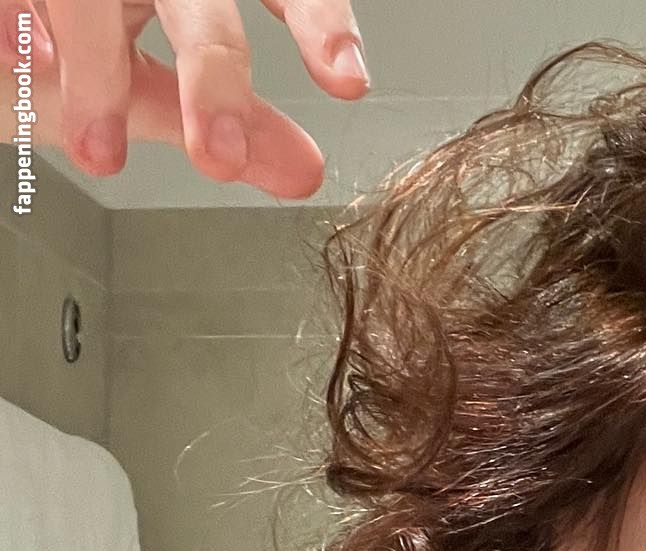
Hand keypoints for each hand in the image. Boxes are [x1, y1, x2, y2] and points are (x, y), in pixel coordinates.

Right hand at [2, 0, 369, 199]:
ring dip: (98, 75)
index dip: (319, 24)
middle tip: (220, 158)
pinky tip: (29, 61)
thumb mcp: (150, 84)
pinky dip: (19, 22)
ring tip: (101, 154)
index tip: (349, 83)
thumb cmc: (62, 35)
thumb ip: (228, 121)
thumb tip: (305, 171)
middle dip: (214, 75)